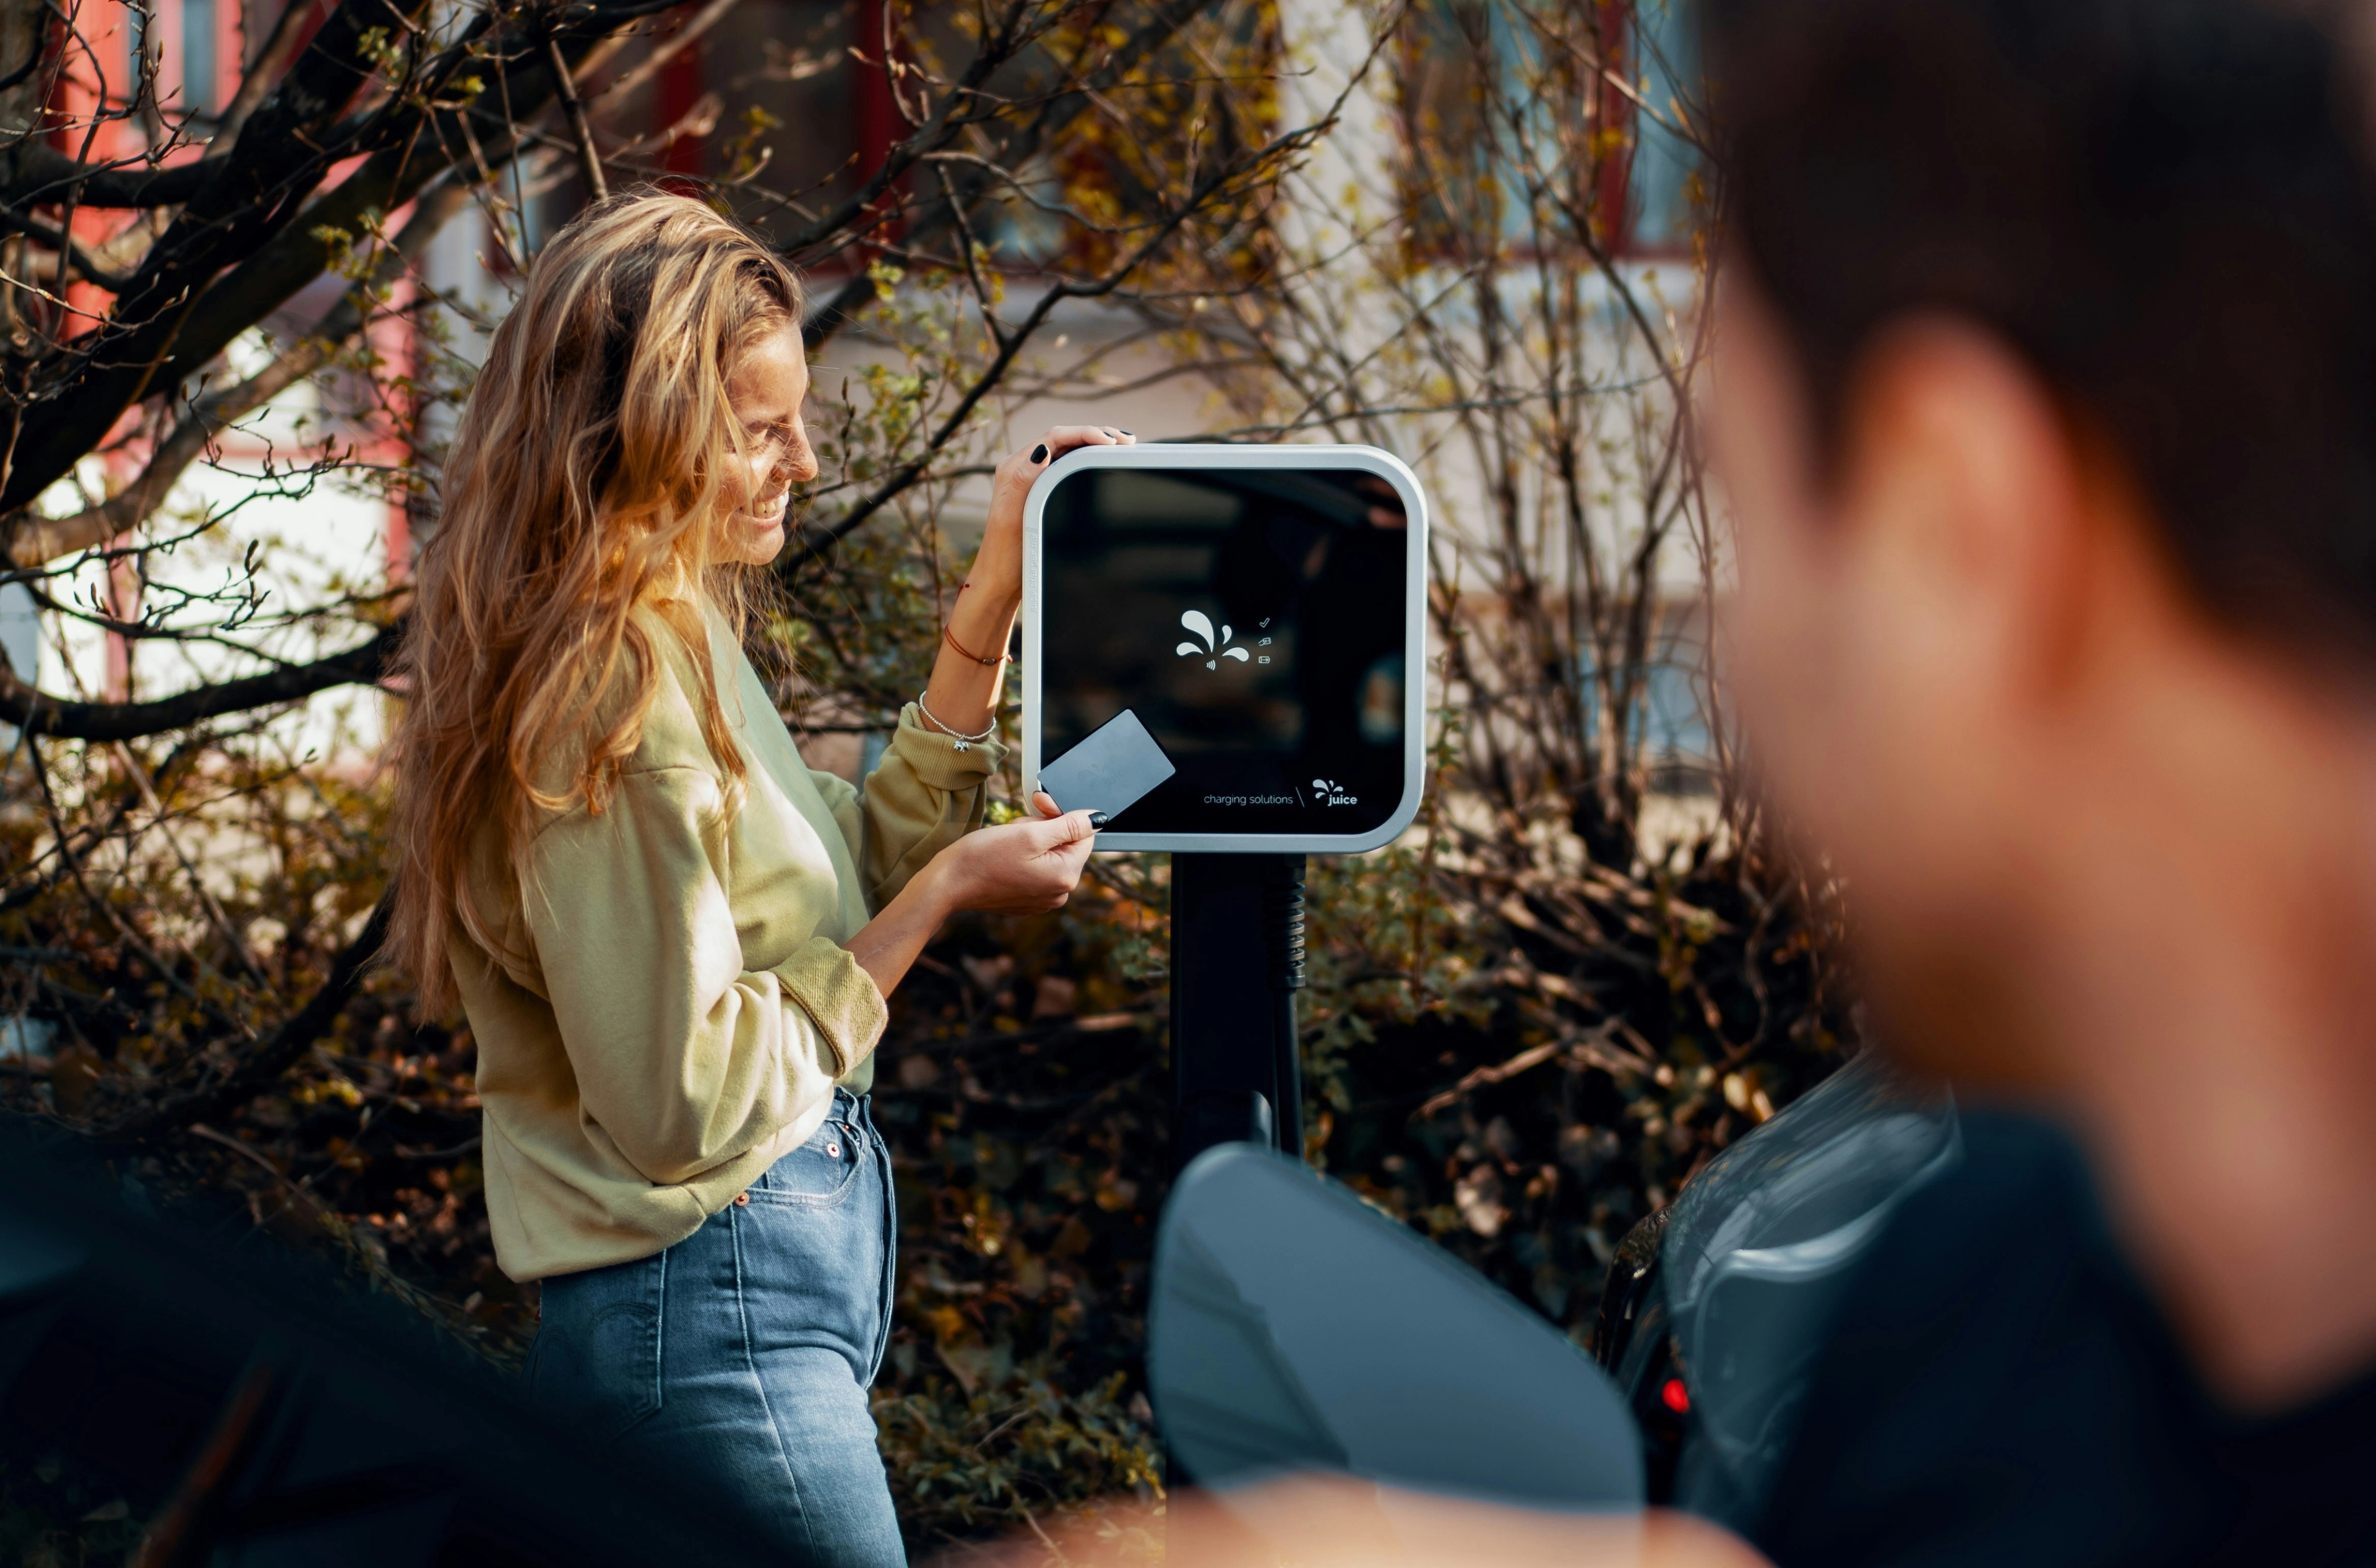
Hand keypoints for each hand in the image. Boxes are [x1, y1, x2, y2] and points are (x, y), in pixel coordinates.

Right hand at [925, 793, 1099, 914]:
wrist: (948, 883)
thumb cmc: (983, 857)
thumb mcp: (1030, 833)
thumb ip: (1069, 825)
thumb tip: (1098, 819)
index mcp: (1066, 876)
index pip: (1083, 834)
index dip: (1061, 814)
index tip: (1038, 803)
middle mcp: (1060, 892)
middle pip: (1066, 845)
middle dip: (1044, 828)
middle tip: (1016, 826)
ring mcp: (1043, 899)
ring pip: (1050, 855)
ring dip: (1032, 841)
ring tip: (1007, 842)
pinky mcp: (1028, 899)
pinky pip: (1036, 869)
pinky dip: (1024, 856)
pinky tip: (1004, 856)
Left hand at [969, 425, 1136, 598]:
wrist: (999, 580)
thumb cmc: (1004, 554)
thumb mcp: (1011, 517)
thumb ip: (1023, 481)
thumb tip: (1043, 451)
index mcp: (1014, 468)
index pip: (1054, 438)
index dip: (1085, 433)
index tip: (1110, 441)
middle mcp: (1022, 469)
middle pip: (1064, 439)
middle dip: (1096, 434)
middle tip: (1126, 441)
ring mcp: (1032, 479)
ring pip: (1068, 451)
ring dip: (1094, 445)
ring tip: (1121, 446)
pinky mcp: (1041, 492)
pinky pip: (1067, 466)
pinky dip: (1087, 460)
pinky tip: (1102, 462)